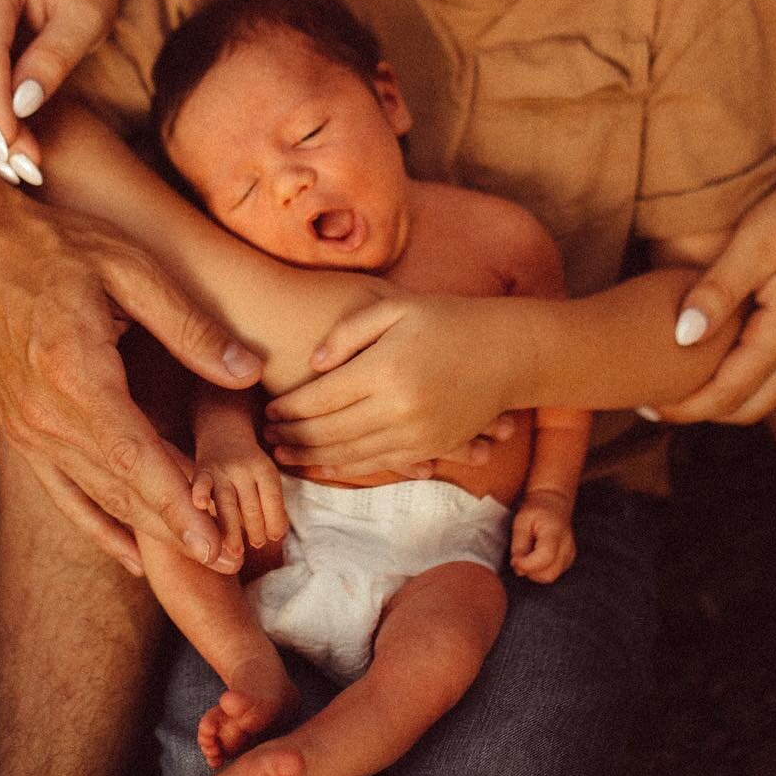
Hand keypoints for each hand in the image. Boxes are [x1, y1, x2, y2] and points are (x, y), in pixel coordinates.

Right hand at [0, 189, 261, 571]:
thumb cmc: (57, 246)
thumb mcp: (129, 267)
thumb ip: (189, 325)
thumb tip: (247, 371)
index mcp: (76, 373)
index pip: (134, 457)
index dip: (177, 506)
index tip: (214, 544)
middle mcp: (45, 414)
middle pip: (119, 489)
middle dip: (176, 530)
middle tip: (231, 561)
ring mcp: (28, 428)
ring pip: (96, 496)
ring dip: (147, 531)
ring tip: (201, 561)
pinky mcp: (21, 430)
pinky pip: (64, 493)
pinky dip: (101, 527)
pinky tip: (134, 555)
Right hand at [192, 440, 287, 566]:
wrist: (223, 433)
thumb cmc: (249, 468)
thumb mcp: (266, 478)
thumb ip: (271, 505)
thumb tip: (278, 536)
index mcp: (264, 470)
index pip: (273, 500)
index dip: (274, 522)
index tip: (273, 537)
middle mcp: (244, 468)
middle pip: (251, 506)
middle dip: (255, 530)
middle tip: (256, 544)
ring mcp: (222, 470)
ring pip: (227, 503)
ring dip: (232, 529)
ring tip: (236, 551)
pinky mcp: (202, 471)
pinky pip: (201, 483)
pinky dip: (201, 493)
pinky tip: (201, 505)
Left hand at [262, 296, 524, 476]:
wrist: (508, 352)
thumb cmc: (448, 319)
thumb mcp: (395, 307)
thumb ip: (348, 333)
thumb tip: (313, 363)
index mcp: (385, 369)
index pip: (321, 399)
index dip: (288, 409)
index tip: (268, 410)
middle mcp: (399, 408)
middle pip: (329, 433)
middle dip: (293, 437)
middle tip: (267, 436)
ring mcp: (417, 434)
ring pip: (351, 456)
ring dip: (314, 458)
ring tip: (286, 454)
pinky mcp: (431, 448)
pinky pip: (380, 466)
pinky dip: (348, 468)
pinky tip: (327, 465)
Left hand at [510, 490, 577, 582]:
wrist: (553, 502)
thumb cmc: (536, 509)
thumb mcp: (521, 521)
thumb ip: (519, 545)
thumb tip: (517, 568)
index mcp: (555, 533)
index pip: (545, 558)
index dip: (527, 564)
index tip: (514, 561)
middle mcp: (566, 546)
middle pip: (548, 574)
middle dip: (529, 571)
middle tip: (519, 557)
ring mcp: (570, 555)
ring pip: (550, 577)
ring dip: (534, 572)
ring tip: (528, 553)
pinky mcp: (568, 560)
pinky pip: (553, 573)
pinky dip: (541, 570)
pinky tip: (536, 555)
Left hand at [657, 148, 775, 423]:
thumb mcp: (753, 246)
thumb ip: (716, 293)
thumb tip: (681, 338)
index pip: (727, 394)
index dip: (684, 407)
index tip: (646, 408)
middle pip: (750, 406)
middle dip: (704, 410)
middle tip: (659, 402)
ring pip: (773, 390)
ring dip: (731, 394)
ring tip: (687, 378)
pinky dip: (755, 374)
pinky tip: (729, 351)